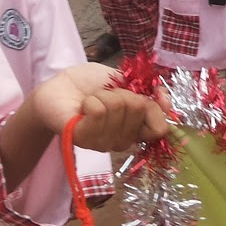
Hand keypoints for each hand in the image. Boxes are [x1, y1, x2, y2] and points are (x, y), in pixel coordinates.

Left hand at [32, 64, 168, 150]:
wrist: (58, 86)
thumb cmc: (90, 84)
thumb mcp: (125, 82)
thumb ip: (148, 93)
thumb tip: (167, 103)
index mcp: (134, 128)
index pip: (159, 129)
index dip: (156, 108)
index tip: (149, 95)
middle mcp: (121, 140)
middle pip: (139, 108)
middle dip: (122, 92)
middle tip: (107, 94)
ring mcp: (102, 143)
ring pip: (118, 107)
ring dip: (103, 95)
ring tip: (91, 100)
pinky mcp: (83, 139)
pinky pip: (99, 113)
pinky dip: (91, 100)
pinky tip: (82, 106)